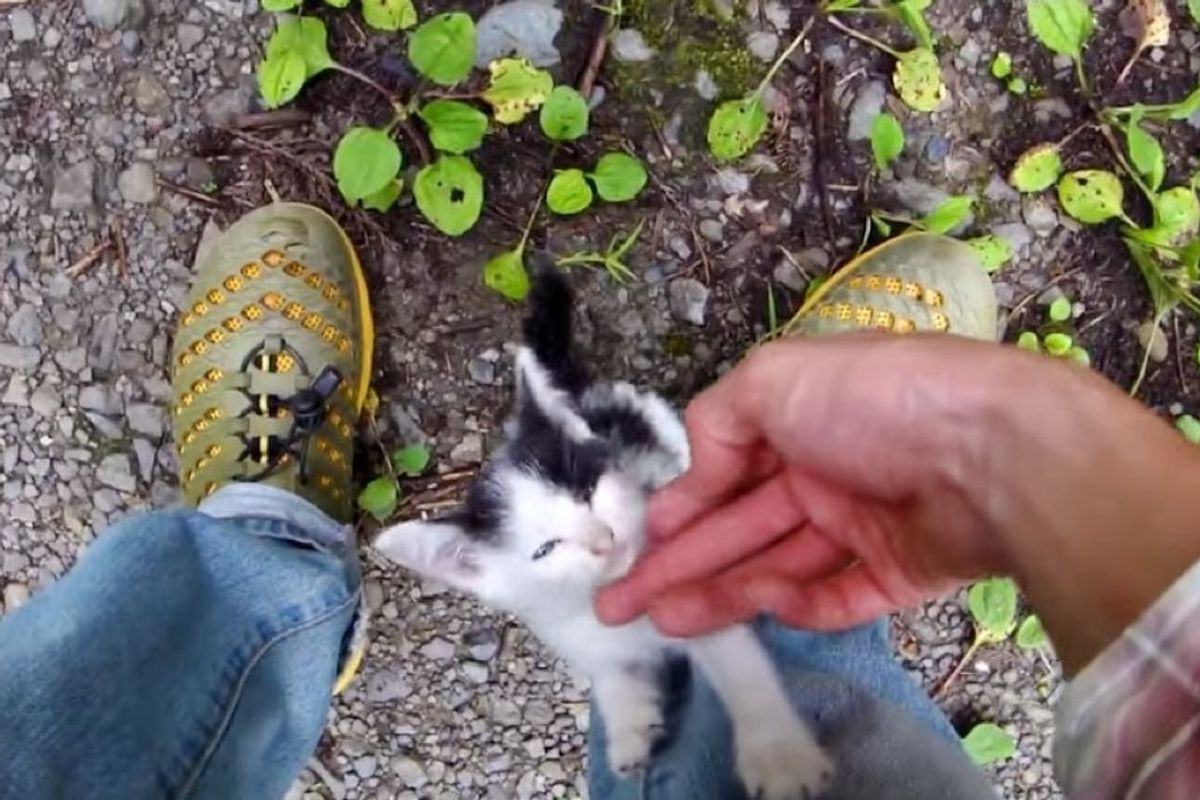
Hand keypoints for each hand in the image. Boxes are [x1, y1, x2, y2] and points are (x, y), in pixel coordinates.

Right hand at [596, 335, 1008, 634]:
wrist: (992, 453)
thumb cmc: (873, 402)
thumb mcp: (774, 378)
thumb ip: (719, 418)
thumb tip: (697, 470)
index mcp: (798, 418)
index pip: (725, 470)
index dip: (680, 507)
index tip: (640, 543)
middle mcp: (825, 469)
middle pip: (740, 527)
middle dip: (679, 564)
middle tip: (622, 606)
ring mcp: (864, 522)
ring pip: (779, 566)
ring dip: (721, 593)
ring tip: (667, 624)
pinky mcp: (901, 569)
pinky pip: (840, 594)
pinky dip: (801, 604)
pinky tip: (766, 608)